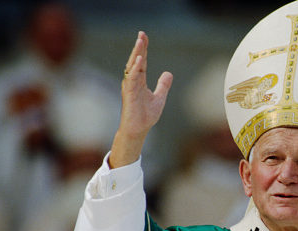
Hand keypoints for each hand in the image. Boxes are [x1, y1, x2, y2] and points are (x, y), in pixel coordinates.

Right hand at [110, 31, 172, 168]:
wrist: (139, 129)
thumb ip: (163, 85)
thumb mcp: (159, 97)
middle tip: (142, 34)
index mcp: (139, 81)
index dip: (143, 49)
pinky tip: (138, 60)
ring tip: (140, 41)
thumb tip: (168, 73)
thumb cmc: (146, 115)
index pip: (141, 61)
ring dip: (136, 54)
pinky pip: (132, 79)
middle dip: (139, 47)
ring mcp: (130, 87)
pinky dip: (135, 69)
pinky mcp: (130, 94)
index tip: (144, 37)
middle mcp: (133, 81)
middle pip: (136, 60)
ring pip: (132, 67)